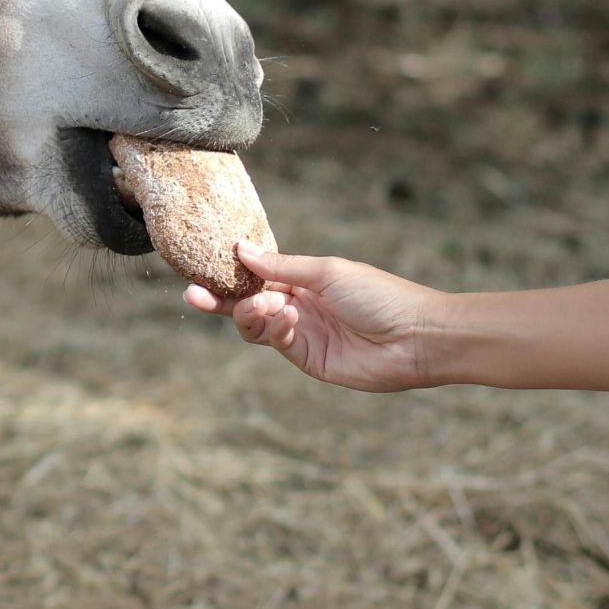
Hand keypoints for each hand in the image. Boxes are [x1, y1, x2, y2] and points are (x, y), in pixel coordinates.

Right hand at [187, 246, 441, 391]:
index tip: (199, 266)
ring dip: (249, 313)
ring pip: (255, 326)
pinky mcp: (308, 359)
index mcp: (304, 278)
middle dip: (220, 299)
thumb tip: (240, 249)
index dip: (228, 272)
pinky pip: (276, 343)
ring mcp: (302, 333)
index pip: (256, 274)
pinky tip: (286, 317)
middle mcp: (298, 305)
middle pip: (246, 303)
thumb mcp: (328, 271)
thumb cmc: (380, 295)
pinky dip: (273, 328)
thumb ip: (282, 265)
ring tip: (262, 306)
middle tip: (193, 294)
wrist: (416, 337)